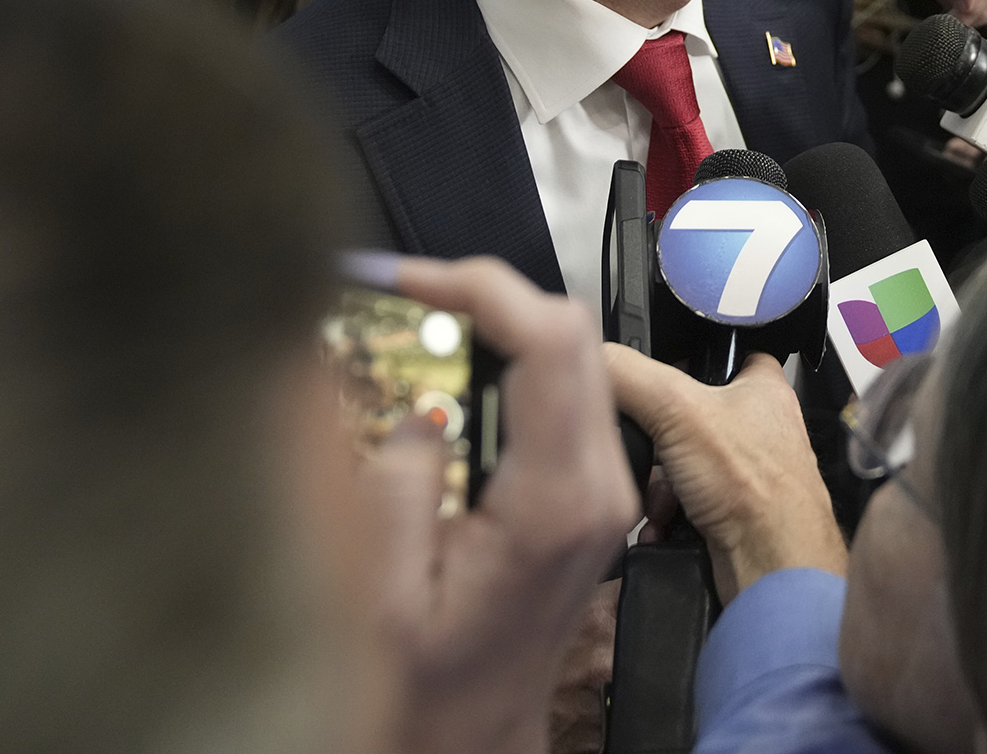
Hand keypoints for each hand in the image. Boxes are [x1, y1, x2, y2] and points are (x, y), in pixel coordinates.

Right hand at [371, 256, 639, 753]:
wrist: (475, 730)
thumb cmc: (432, 685)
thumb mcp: (382, 600)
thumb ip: (395, 492)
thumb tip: (417, 409)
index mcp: (555, 502)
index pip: (551, 345)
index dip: (483, 288)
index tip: (413, 278)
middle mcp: (597, 485)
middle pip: (571, 333)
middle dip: (485, 294)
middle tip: (404, 294)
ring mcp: (604, 483)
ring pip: (572, 352)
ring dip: (497, 321)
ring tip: (418, 323)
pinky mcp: (591, 484)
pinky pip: (564, 387)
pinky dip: (509, 357)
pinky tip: (451, 369)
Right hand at [601, 346, 844, 605]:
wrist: (771, 568)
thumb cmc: (756, 487)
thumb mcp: (677, 410)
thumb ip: (628, 375)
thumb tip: (590, 359)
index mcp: (761, 388)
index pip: (720, 352)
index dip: (684, 358)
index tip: (653, 373)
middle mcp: (755, 428)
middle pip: (682, 417)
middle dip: (655, 441)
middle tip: (651, 449)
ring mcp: (743, 474)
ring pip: (676, 465)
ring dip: (655, 486)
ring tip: (660, 498)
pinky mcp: (729, 513)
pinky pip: (680, 504)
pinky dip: (664, 515)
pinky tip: (663, 525)